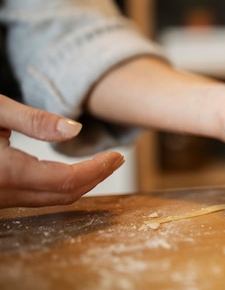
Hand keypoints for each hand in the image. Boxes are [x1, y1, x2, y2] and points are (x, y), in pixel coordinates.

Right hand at [0, 95, 123, 208]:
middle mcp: (3, 193)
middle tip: (116, 159)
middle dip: (95, 177)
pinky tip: (73, 172)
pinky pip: (35, 198)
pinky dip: (60, 186)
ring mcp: (0, 199)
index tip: (117, 156)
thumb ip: (35, 121)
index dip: (97, 169)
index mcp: (6, 172)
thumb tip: (75, 129)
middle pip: (63, 194)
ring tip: (102, 164)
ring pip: (50, 200)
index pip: (66, 180)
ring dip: (80, 184)